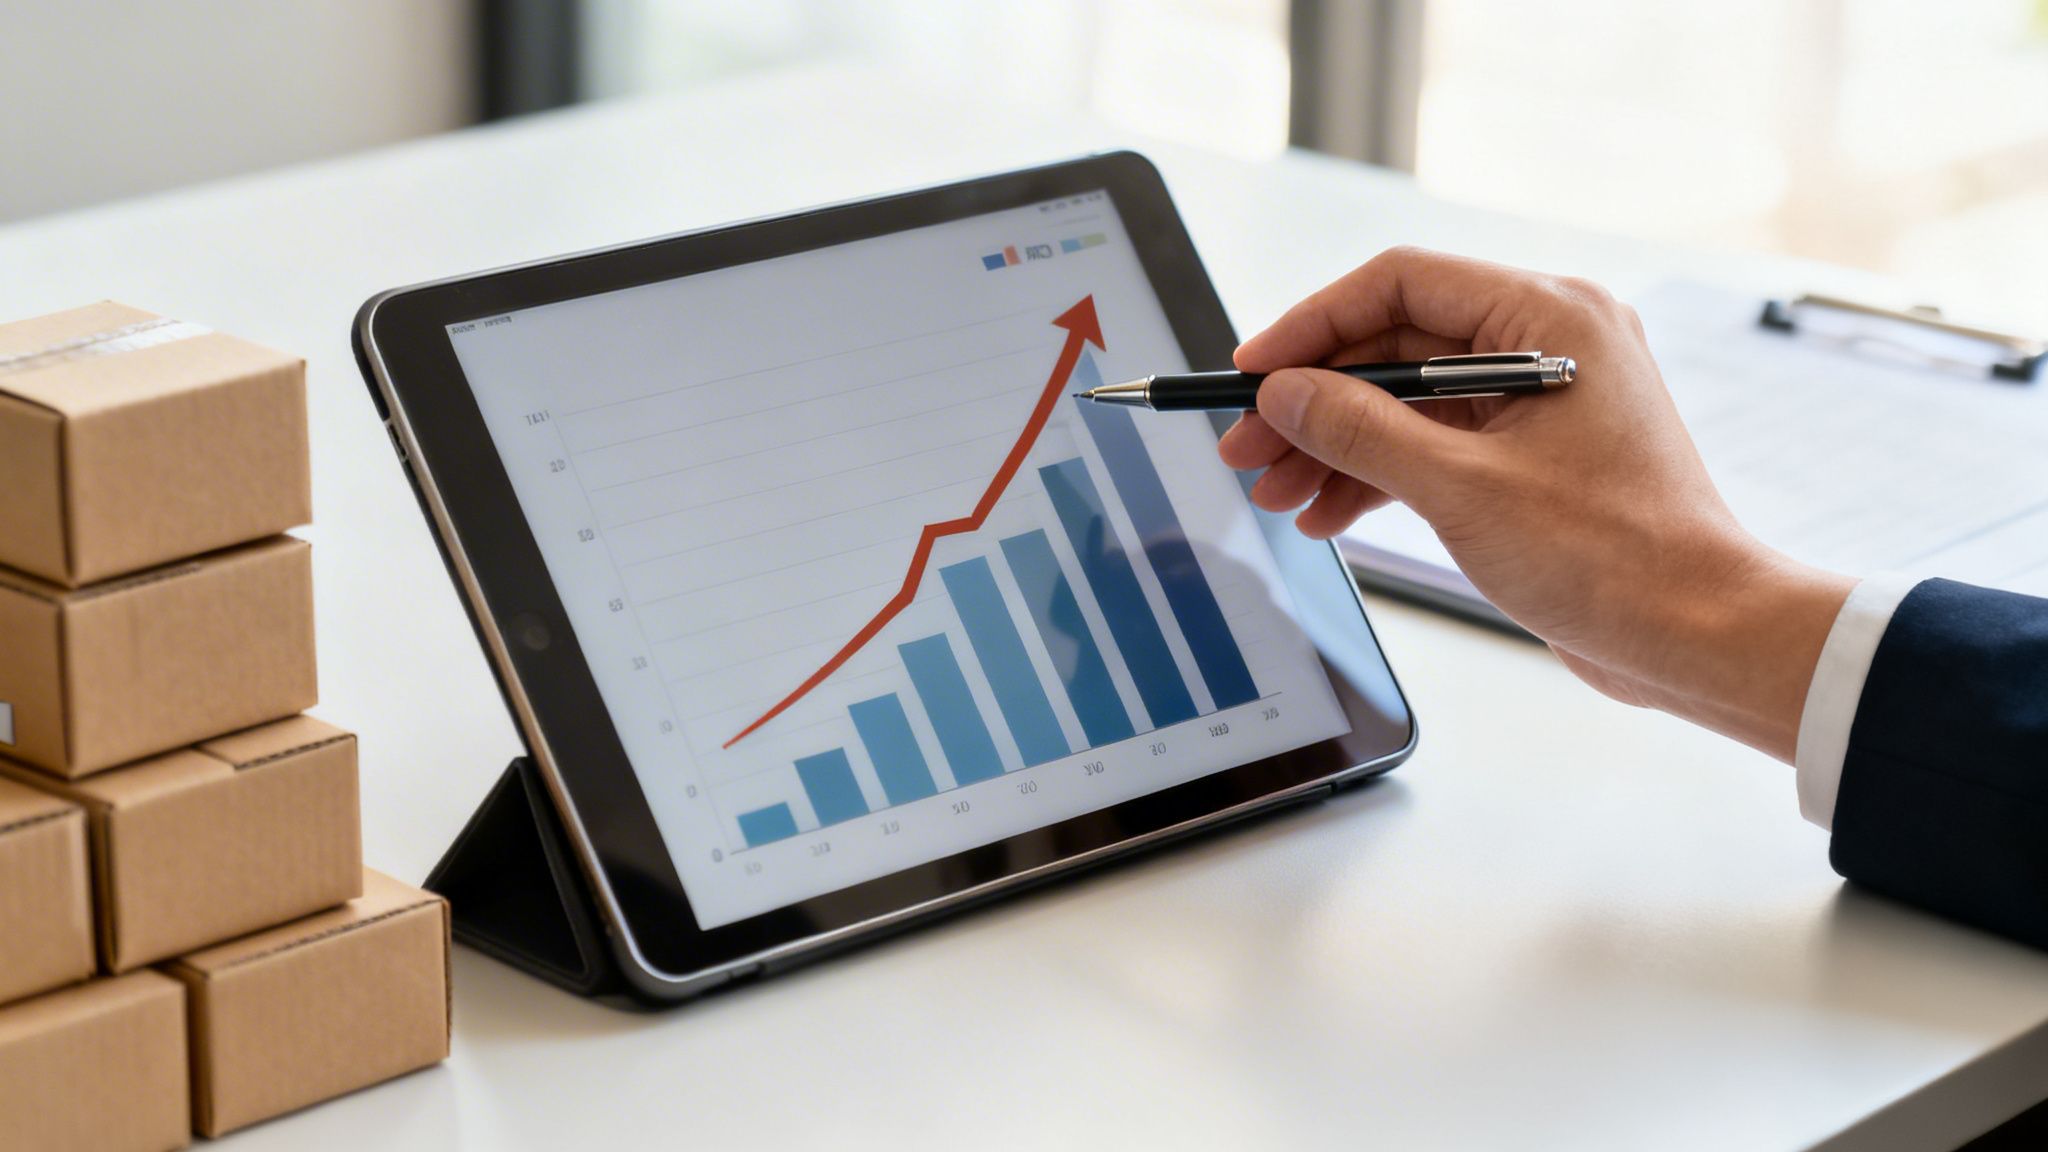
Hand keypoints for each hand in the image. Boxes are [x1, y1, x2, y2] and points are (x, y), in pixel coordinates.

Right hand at [1217, 247, 1853, 760]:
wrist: (1696, 634)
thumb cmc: (1616, 559)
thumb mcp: (1461, 489)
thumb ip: (1361, 431)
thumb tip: (1286, 394)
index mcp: (1549, 317)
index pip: (1402, 284)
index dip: (1314, 324)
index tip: (1253, 371)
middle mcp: (1549, 341)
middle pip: (1397, 346)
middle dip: (1314, 401)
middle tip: (1247, 445)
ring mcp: (1544, 399)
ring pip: (1409, 401)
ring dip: (1337, 445)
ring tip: (1278, 493)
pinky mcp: (1536, 455)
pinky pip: (1437, 443)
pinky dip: (1380, 474)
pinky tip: (1330, 512)